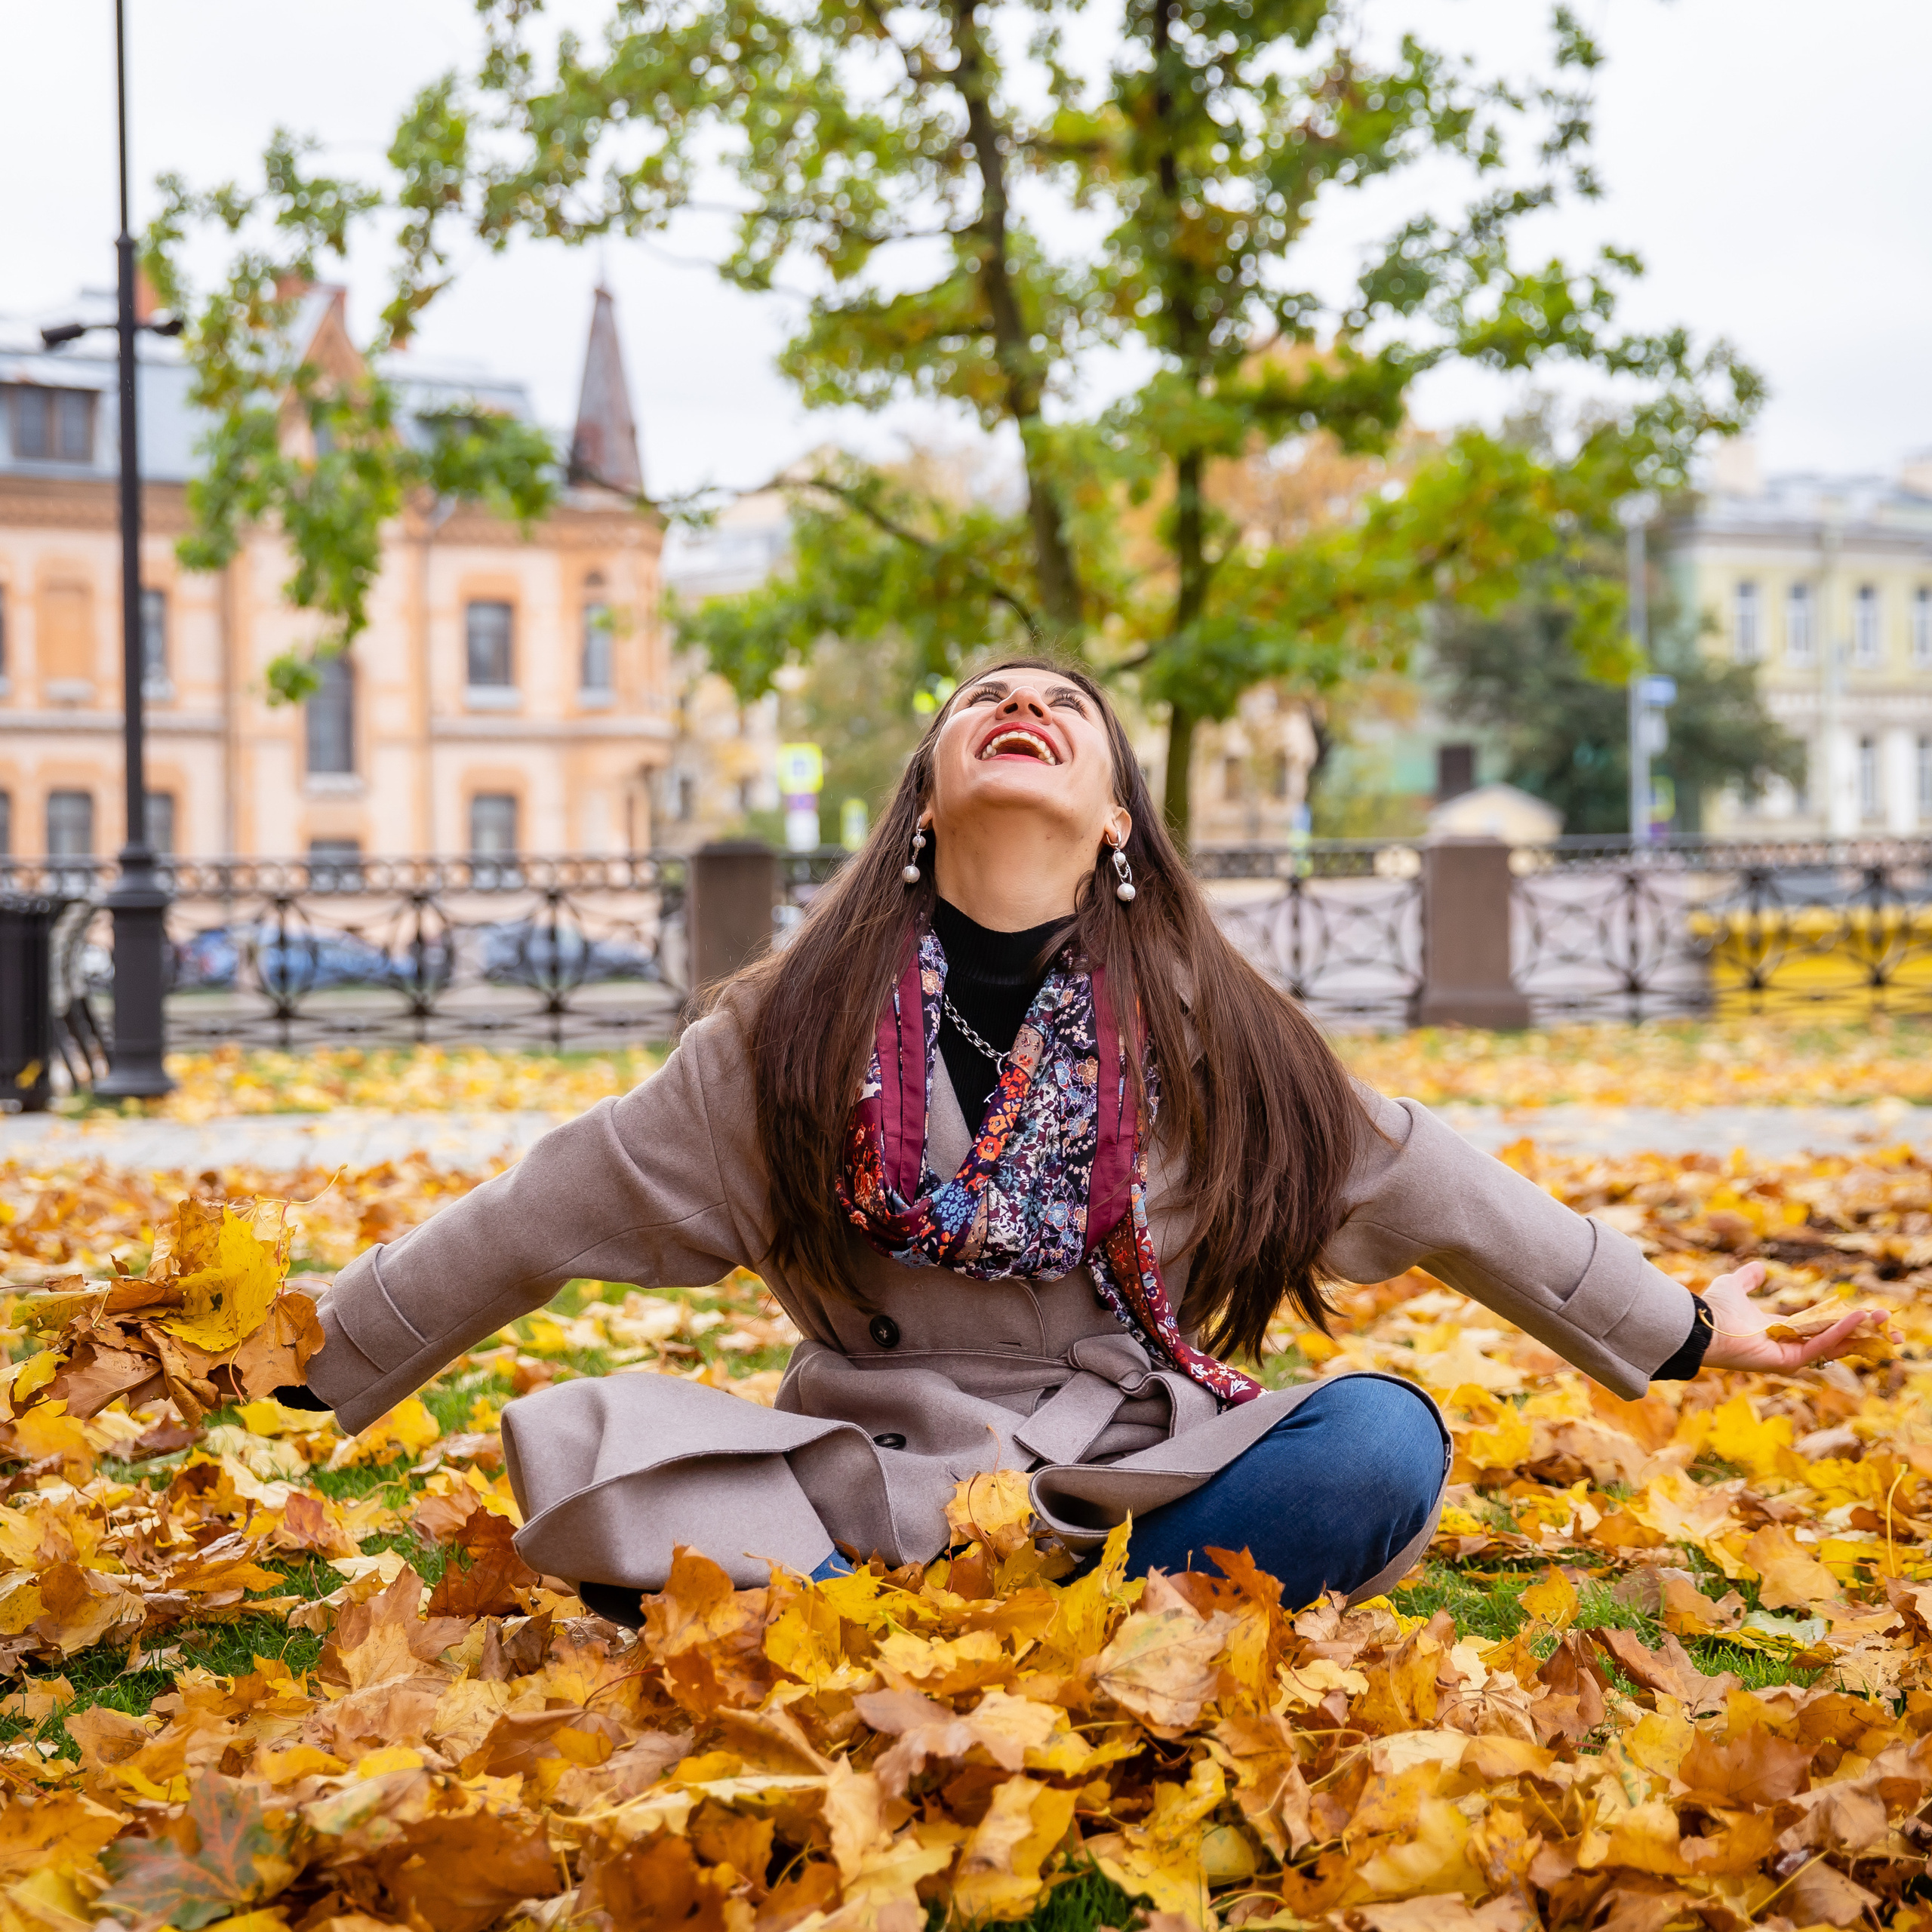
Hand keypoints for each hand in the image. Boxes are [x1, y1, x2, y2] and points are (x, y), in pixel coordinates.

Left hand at [1699, 1261, 1899, 1373]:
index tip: (1868, 1313)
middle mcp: (1788, 1346)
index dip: (1844, 1322)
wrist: (1699, 1324)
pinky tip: (1857, 1317)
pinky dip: (1838, 1331)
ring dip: (1859, 1331)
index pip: (1819, 1328)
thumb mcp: (1734, 1287)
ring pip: (1833, 1344)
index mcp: (1779, 1331)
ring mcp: (1789, 1356)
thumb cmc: (1713, 1309)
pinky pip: (1819, 1346)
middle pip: (1834, 1340)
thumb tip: (1759, 1268)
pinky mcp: (1788, 1361)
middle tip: (1888, 1323)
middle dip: (1863, 1332)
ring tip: (1882, 1318)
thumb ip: (1748, 1279)